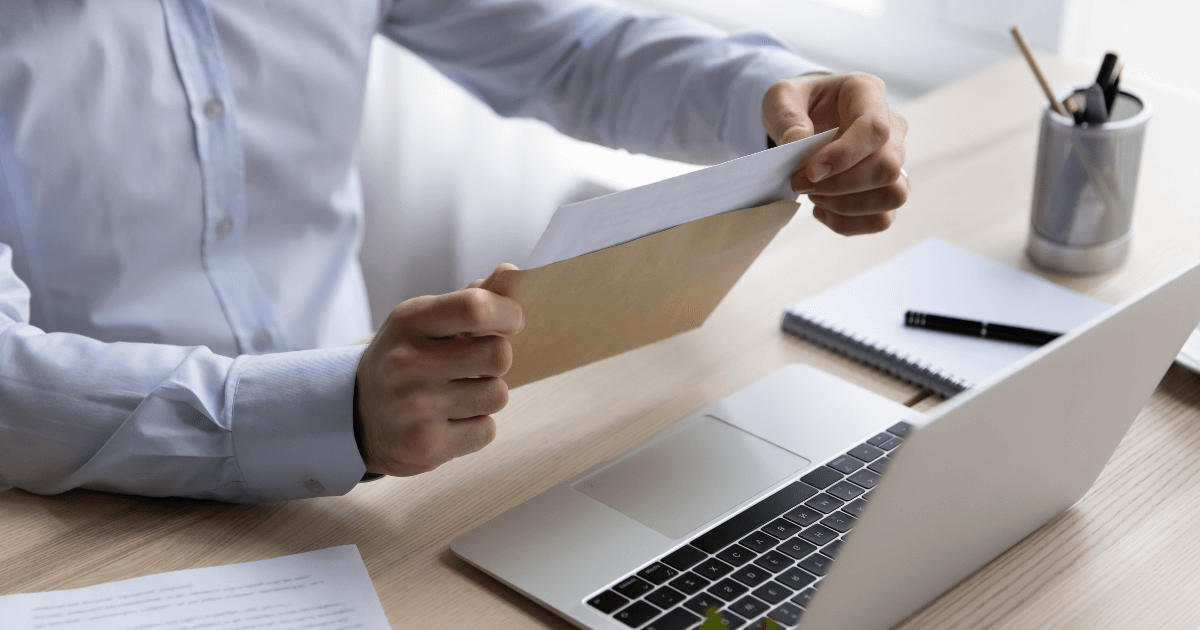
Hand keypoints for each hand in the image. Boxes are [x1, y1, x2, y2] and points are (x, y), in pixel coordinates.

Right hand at [355, 264, 521, 475]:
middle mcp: (407, 363)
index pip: (475, 307)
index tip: (512, 321)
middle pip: (498, 355)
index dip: (508, 313)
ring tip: (460, 393)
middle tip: (478, 363)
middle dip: (498, 359)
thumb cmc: (406, 358)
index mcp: (409, 322)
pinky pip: (486, 430)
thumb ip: (473, 298)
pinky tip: (450, 419)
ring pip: (498, 395)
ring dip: (489, 394)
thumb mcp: (426, 320)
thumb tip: (513, 273)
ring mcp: (414, 408)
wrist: (356, 415)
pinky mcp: (425, 446)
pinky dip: (477, 426)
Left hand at [762, 72, 908, 235]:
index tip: (809, 171)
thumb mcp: (780, 97)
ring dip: (846, 206)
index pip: (875, 130)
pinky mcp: (886, 189)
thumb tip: (799, 143)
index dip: (844, 156)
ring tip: (813, 194)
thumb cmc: (797, 104)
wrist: (806, 119)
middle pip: (887, 168)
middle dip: (839, 186)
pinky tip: (821, 208)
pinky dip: (847, 223)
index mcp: (868, 94)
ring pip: (894, 196)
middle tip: (799, 183)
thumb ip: (786, 116)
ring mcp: (895, 160)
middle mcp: (892, 127)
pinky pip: (881, 219)